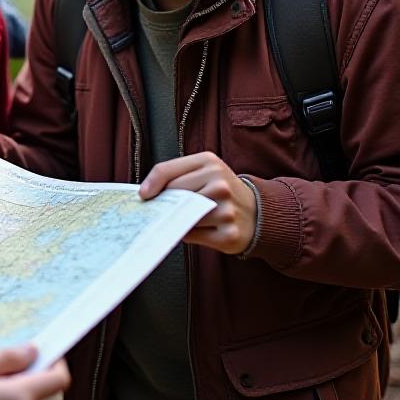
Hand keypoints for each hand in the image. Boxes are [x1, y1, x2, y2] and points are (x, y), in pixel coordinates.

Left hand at [138, 151, 256, 254]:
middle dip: (165, 203)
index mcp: (210, 163)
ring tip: (190, 216)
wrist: (257, 212)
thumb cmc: (221, 190)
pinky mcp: (228, 235)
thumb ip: (176, 175)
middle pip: (173, 195)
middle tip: (167, 207)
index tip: (142, 195)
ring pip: (182, 217)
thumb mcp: (203, 170)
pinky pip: (192, 236)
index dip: (150, 184)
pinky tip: (200, 229)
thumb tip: (146, 194)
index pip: (167, 171)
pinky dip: (188, 234)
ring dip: (178, 220)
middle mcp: (220, 185)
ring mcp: (226, 211)